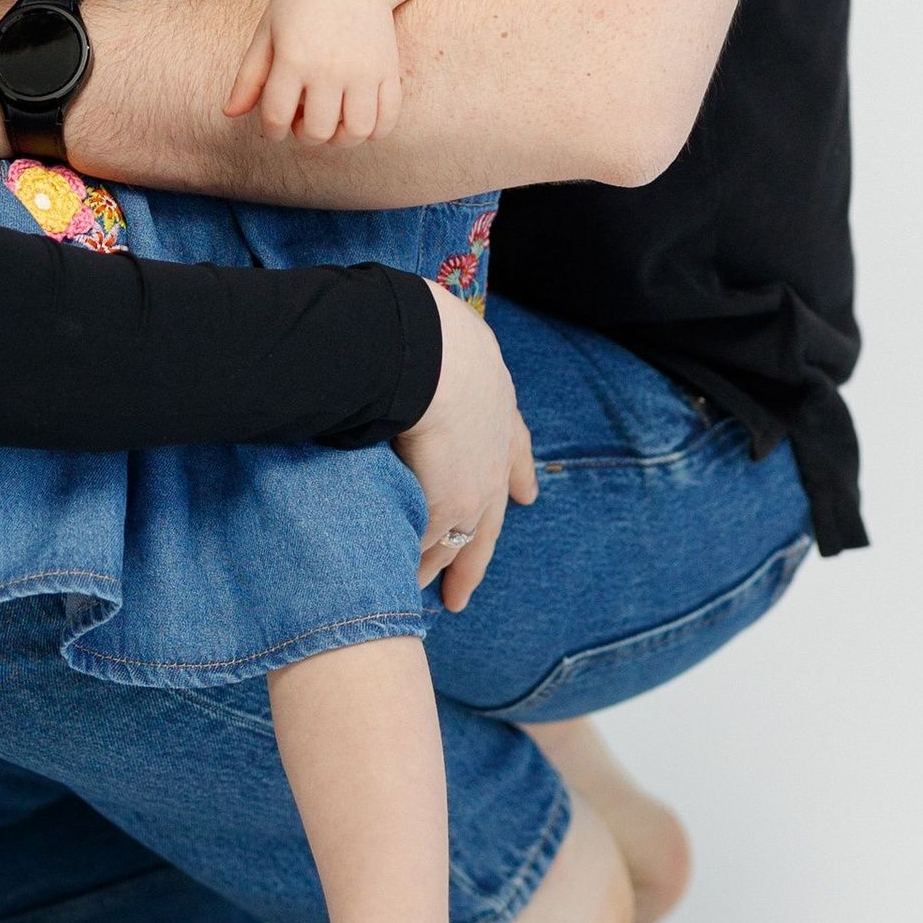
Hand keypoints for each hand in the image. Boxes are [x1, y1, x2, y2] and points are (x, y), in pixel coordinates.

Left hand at [225, 0, 403, 145]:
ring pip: (355, 133)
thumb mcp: (268, 31)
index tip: (277, 125)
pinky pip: (386, 120)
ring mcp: (363, 71)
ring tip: (332, 121)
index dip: (273, 131)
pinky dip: (374, 131)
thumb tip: (229, 114)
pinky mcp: (388, 70)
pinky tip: (358, 117)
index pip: (276, 118)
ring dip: (340, 138)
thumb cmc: (302, 0)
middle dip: (304, 135)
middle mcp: (329, 68)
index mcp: (293, 58)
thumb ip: (249, 76)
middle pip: (316, 132)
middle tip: (303, 119)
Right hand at [394, 288, 535, 611]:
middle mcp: (493, 459)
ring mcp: (472, 491)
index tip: (527, 496)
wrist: (432, 357)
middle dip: (473, 559)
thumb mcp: (452, 337)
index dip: (518, 472)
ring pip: (455, 543)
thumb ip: (443, 348)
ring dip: (436, 568)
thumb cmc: (431, 335)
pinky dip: (410, 565)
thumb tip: (413, 325)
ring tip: (420, 596)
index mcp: (500, 412)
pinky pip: (427, 550)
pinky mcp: (446, 511)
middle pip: (488, 521)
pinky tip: (395, 583)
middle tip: (461, 594)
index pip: (515, 449)